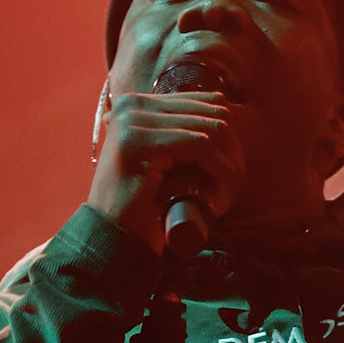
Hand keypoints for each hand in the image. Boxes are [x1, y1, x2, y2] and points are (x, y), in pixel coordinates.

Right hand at [89, 89, 244, 255]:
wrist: (111, 240)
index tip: (231, 176)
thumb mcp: (162, 162)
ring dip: (229, 166)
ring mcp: (133, 120)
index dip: (229, 139)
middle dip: (232, 152)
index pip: (207, 102)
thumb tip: (226, 124)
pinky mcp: (139, 140)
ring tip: (224, 198)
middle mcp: (133, 105)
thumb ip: (179, 137)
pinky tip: (218, 197)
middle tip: (230, 190)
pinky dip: (220, 171)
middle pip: (213, 112)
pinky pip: (201, 144)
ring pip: (211, 128)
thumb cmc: (141, 208)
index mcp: (138, 104)